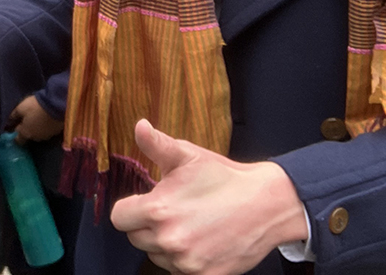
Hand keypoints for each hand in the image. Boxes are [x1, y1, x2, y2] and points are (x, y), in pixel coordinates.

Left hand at [8, 95, 63, 144]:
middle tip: (27, 120)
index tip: (15, 128)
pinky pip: (48, 131)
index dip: (15, 135)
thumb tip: (8, 121)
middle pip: (29, 136)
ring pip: (39, 134)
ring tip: (37, 119)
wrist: (56, 106)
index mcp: (25, 133)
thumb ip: (14, 115)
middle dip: (27, 130)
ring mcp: (47, 136)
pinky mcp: (56, 132)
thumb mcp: (21, 108)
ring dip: (37, 128)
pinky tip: (46, 119)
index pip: (18, 140)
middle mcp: (36, 137)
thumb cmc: (35, 107)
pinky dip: (46, 127)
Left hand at [110, 119, 307, 274]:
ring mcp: (187, 263)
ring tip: (190, 225)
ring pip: (157, 256)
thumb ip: (156, 144)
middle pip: (136, 238)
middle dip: (148, 225)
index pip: (119, 218)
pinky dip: (185, 261)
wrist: (266, 204)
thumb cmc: (224, 177)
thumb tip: (139, 126)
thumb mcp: (187, 155)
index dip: (130, 208)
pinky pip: (179, 272)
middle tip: (173, 211)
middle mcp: (169, 240)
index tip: (145, 202)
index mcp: (158, 210)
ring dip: (166, 245)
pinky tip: (200, 242)